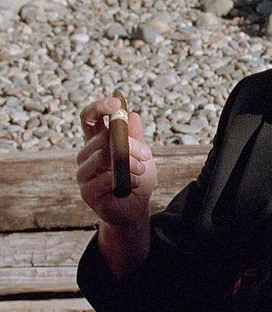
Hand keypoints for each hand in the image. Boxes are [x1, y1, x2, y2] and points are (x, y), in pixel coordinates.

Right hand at [76, 97, 157, 275]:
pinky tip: (135, 184)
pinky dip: (125, 179)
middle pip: (102, 137)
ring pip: (102, 155)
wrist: (135, 209)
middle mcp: (86, 156)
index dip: (99, 106)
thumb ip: (136, 136)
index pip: (89, 118)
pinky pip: (103, 179)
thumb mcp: (142, 155)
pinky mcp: (87, 192)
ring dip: (128, 161)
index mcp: (97, 143)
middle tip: (147, 154)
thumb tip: (134, 114)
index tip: (116, 102)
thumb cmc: (136, 179)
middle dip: (129, 143)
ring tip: (142, 170)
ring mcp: (83, 174)